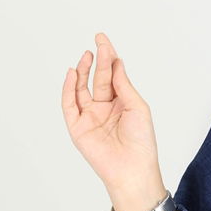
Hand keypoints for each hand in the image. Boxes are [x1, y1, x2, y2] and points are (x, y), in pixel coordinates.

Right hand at [61, 31, 162, 194]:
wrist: (133, 169)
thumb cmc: (141, 142)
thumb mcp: (137, 107)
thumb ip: (123, 84)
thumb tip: (116, 62)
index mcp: (122, 104)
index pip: (113, 76)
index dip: (109, 58)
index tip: (105, 41)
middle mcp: (105, 109)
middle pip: (98, 79)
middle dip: (99, 60)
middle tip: (99, 42)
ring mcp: (90, 117)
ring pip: (82, 89)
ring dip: (83, 71)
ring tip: (87, 55)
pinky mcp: (78, 127)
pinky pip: (69, 104)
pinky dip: (69, 88)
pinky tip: (73, 73)